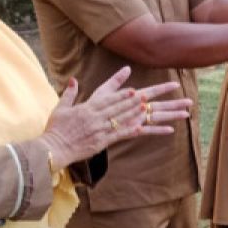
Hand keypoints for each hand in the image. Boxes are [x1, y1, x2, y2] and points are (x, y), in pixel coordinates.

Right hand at [40, 68, 192, 167]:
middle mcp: (101, 113)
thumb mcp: (61, 108)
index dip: (131, 90)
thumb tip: (73, 80)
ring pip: (136, 116)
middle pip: (132, 102)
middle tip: (173, 89)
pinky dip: (149, 131)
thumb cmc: (55, 129)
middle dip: (154, 95)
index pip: (114, 94)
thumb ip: (70, 93)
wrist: (52, 147)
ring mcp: (105, 126)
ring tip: (176, 110)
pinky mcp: (106, 140)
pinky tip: (165, 130)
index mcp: (91, 105)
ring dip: (158, 113)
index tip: (145, 86)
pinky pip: (131, 134)